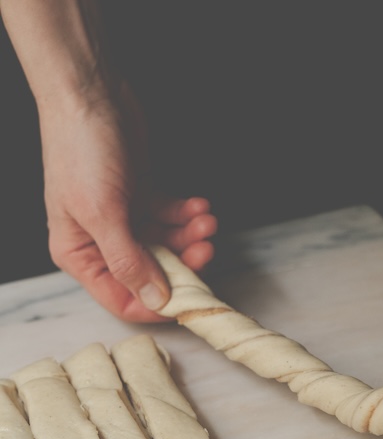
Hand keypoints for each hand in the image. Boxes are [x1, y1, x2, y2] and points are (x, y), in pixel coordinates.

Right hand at [39, 81, 216, 321]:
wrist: (90, 93)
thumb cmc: (81, 149)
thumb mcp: (102, 213)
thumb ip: (129, 261)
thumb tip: (154, 300)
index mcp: (80, 254)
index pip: (122, 299)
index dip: (157, 305)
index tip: (189, 299)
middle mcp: (101, 242)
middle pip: (151, 274)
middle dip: (182, 263)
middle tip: (206, 248)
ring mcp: (124, 221)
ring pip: (167, 245)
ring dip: (190, 235)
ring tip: (206, 220)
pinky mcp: (142, 198)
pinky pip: (171, 218)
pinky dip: (187, 215)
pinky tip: (199, 205)